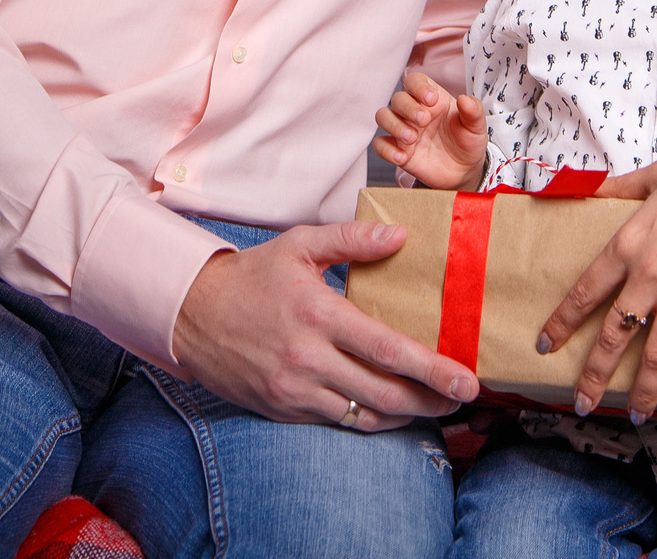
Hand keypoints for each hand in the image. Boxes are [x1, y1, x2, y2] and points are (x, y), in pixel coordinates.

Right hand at [171, 219, 479, 427]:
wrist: (192, 315)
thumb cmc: (251, 278)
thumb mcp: (299, 246)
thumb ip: (351, 239)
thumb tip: (399, 235)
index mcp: (318, 314)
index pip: (387, 348)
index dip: (431, 369)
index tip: (464, 379)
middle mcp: (309, 358)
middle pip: (384, 392)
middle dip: (431, 402)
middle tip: (462, 400)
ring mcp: (295, 389)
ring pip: (364, 415)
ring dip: (406, 416)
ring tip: (435, 407)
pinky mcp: (285, 409)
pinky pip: (339, 421)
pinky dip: (370, 419)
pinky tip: (391, 410)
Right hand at [371, 69, 488, 189]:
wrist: (464, 171)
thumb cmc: (467, 142)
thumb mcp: (476, 127)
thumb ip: (473, 111)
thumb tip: (465, 99)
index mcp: (432, 100)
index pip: (415, 81)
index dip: (418, 86)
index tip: (431, 99)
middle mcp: (414, 111)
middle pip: (398, 99)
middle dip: (408, 108)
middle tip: (424, 121)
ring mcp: (404, 130)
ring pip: (383, 116)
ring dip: (394, 125)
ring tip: (412, 138)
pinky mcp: (398, 150)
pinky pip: (380, 145)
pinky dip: (386, 150)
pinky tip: (402, 157)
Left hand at [538, 134, 656, 424]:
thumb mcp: (654, 175)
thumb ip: (619, 189)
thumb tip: (593, 188)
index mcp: (628, 243)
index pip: (584, 292)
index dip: (563, 323)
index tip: (547, 344)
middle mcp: (648, 274)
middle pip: (612, 335)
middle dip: (593, 374)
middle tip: (580, 402)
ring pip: (653, 355)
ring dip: (640, 391)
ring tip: (633, 416)